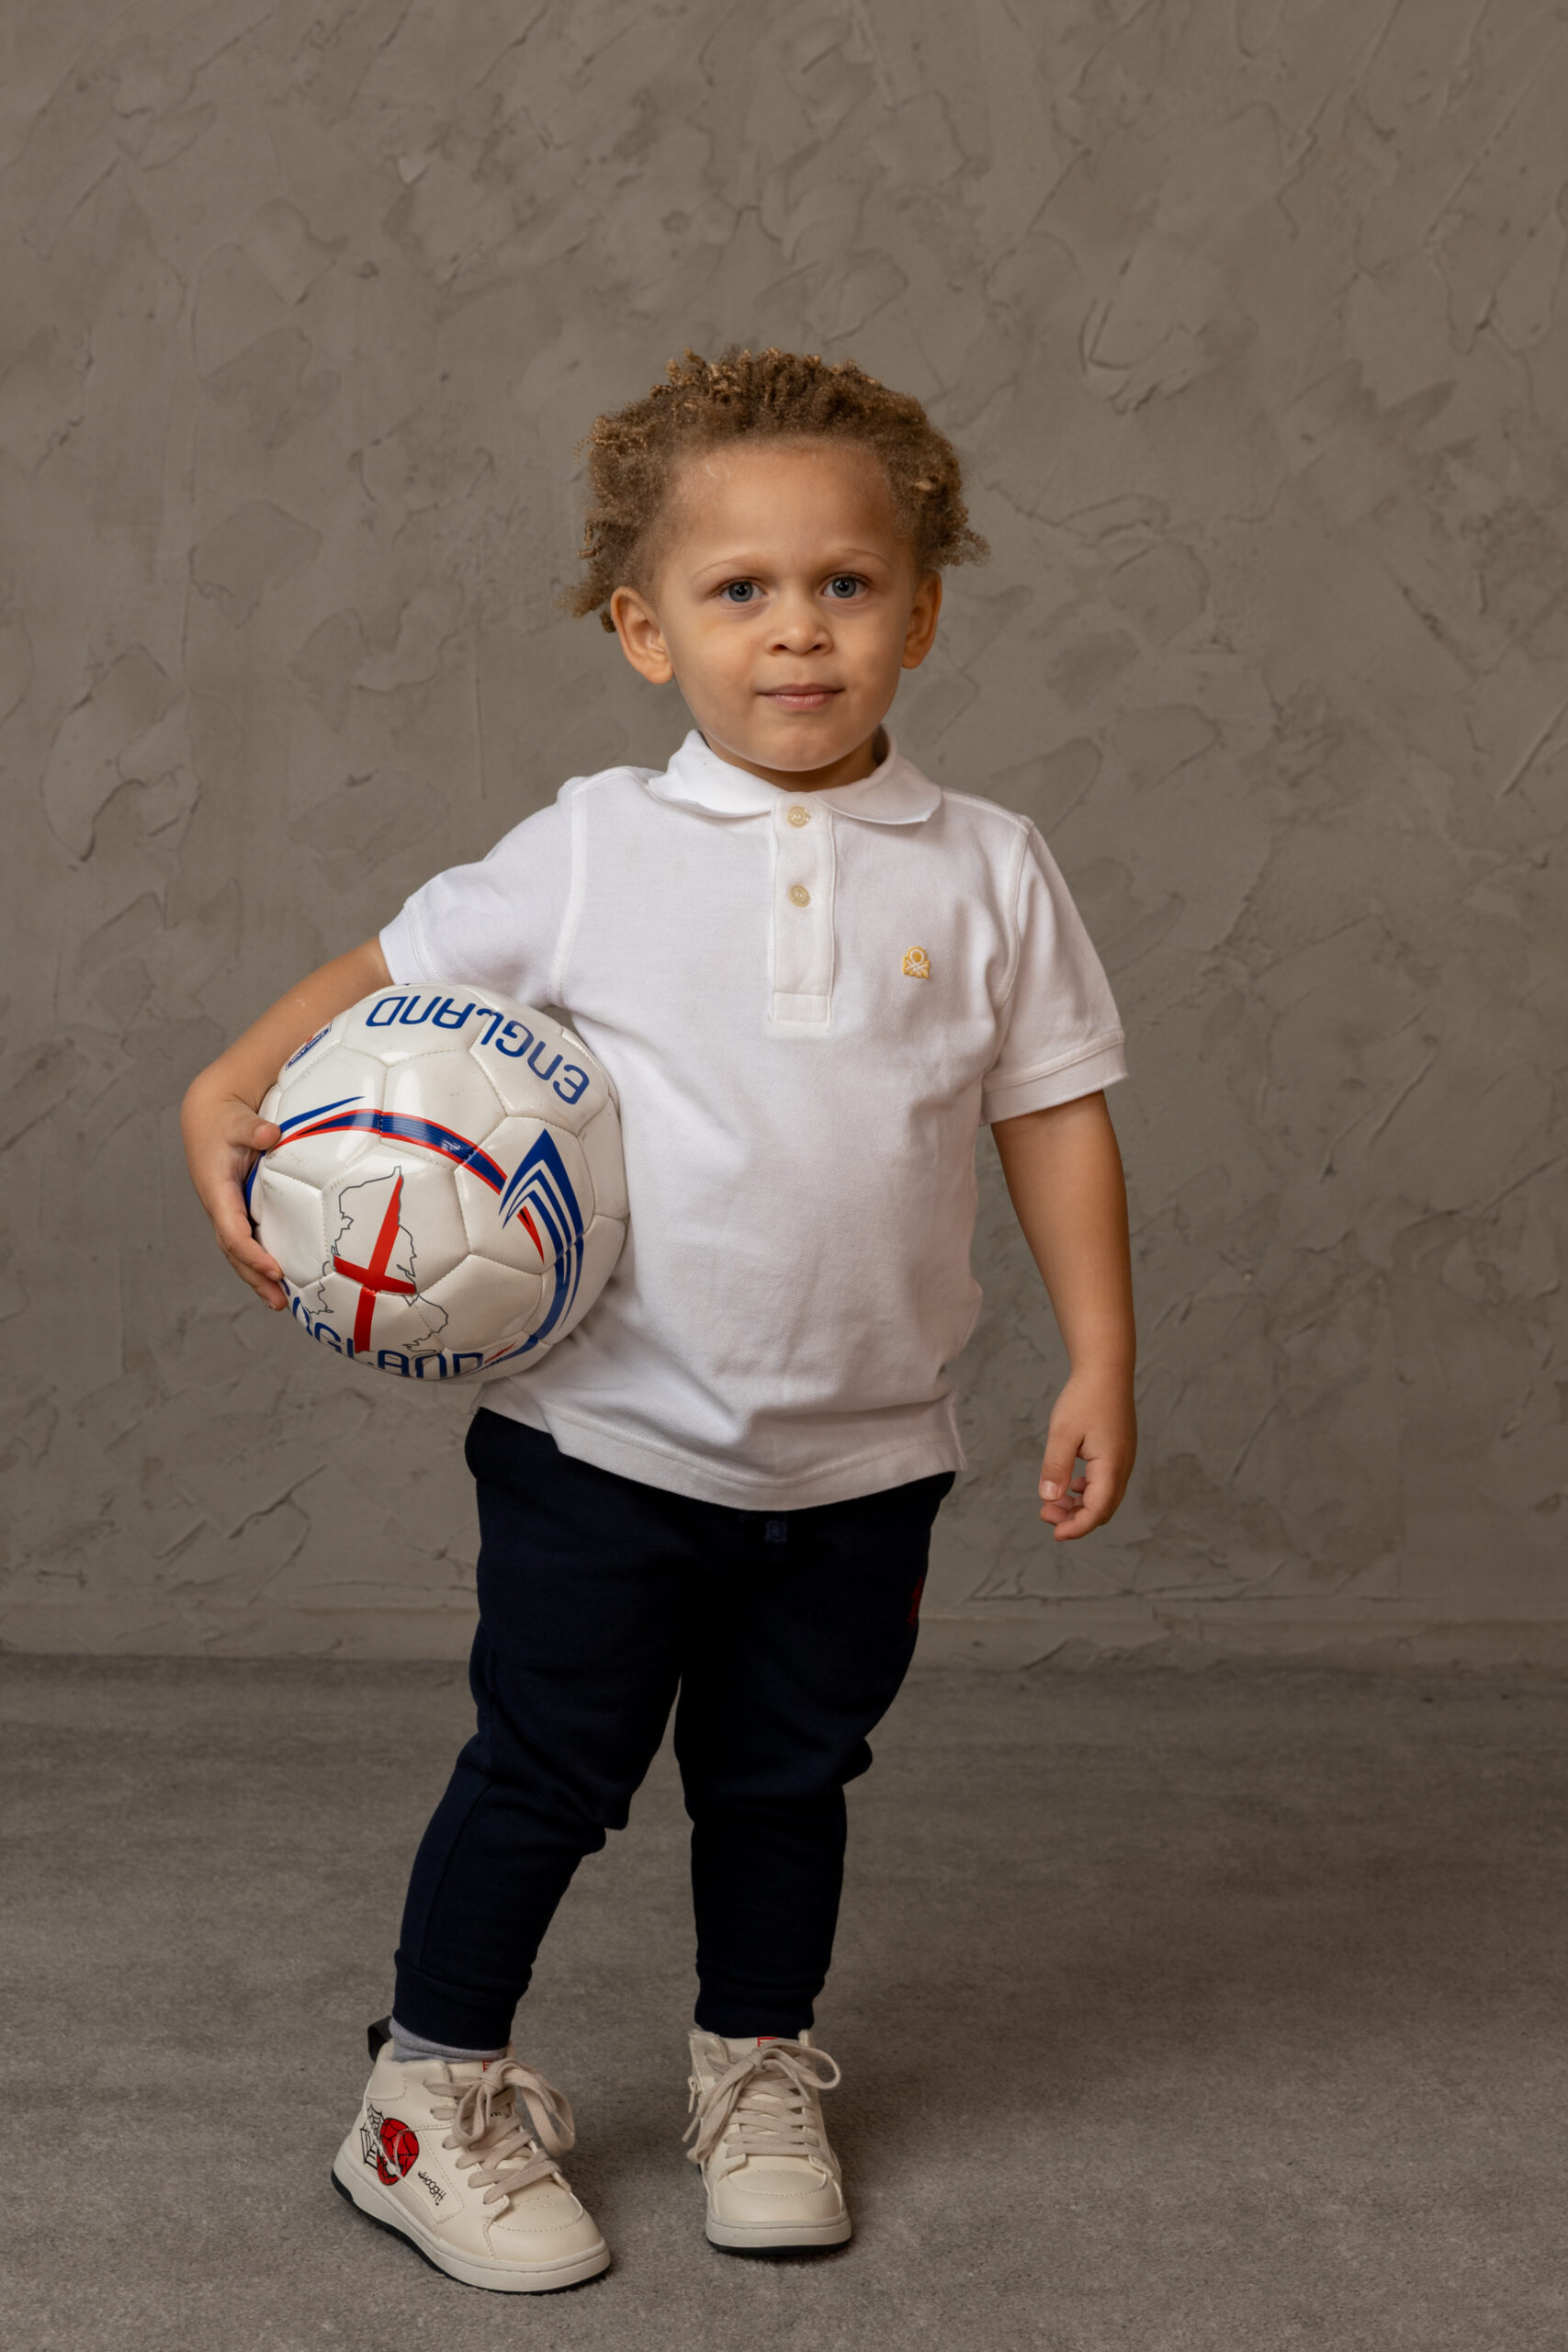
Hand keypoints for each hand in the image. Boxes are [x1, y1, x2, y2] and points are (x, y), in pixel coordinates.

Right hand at [180, 1083, 285, 1308]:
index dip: (252, 1254)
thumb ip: (253, 1128)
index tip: (275, 1269)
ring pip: (240, 1252)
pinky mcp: (238, 1210)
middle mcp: (220, 1208)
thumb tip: (270, 1133)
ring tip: (280, 1303)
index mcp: (217, 1193)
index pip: (233, 1232)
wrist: (209, 1117)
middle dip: (255, 1278)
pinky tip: (280, 1279)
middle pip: (235, 1252)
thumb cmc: (226, 1120)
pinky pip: (248, 1241)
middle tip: (280, 1303)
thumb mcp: (238, 1120)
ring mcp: (228, 1212)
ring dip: (257, 1278)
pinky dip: (260, 1262)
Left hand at [1038, 1369, 1135, 1540]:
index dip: (1077, 1527)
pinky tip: (1070, 1485)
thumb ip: (1056, 1467)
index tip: (1055, 1533)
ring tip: (1053, 1502)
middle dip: (1075, 1519)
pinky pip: (1106, 1483)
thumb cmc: (1084, 1398)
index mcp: (1111, 1466)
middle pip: (1103, 1509)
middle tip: (1045, 1515)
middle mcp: (1122, 1467)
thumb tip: (1049, 1499)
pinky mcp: (1119, 1452)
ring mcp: (1123, 1460)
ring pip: (1105, 1497)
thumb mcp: (1063, 1433)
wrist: (1107, 1370)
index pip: (1097, 1510)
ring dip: (1080, 1505)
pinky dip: (1087, 1492)